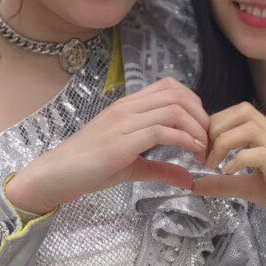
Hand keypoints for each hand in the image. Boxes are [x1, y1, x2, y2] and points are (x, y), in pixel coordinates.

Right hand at [8, 78, 209, 214]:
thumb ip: (161, 169)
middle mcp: (127, 108)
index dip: (194, 103)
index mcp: (128, 107)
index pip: (170, 87)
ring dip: (196, 128)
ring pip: (173, 109)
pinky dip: (184, 140)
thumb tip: (188, 178)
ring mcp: (124, 122)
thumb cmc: (88, 169)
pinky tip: (192, 153)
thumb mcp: (132, 166)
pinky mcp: (121, 142)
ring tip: (203, 149)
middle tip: (209, 140)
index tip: (202, 129)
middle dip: (201, 116)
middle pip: (177, 94)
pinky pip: (161, 131)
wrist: (55, 175)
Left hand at [193, 102, 265, 243]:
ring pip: (249, 126)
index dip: (216, 124)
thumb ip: (224, 184)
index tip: (203, 147)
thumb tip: (194, 184)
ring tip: (214, 164)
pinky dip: (238, 160)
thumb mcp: (250, 189)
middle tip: (205, 154)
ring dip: (223, 142)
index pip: (240, 112)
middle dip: (216, 128)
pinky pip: (258, 152)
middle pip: (243, 110)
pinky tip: (230, 173)